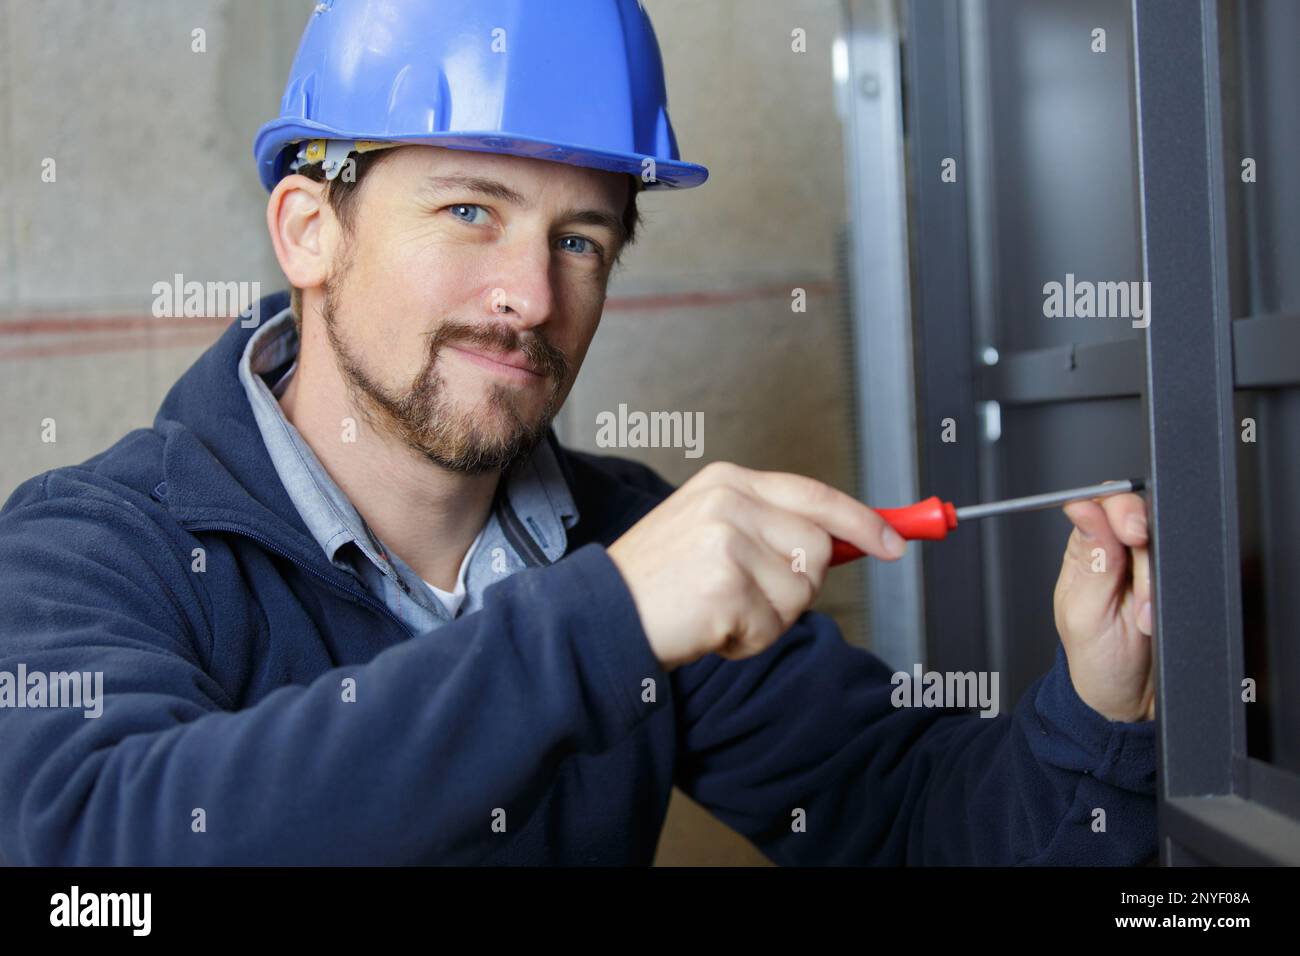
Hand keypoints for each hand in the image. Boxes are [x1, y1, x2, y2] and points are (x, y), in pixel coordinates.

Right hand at [606, 461, 906, 670]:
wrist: (600, 616)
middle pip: (817, 550)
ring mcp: (726, 542)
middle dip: (795, 587)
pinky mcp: (724, 586)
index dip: (862, 521)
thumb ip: (770, 526)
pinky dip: (746, 641)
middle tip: (744, 596)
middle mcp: (729, 502)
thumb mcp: (709, 530)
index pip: (816, 495)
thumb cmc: (658, 582)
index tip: (895, 542)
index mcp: (728, 481)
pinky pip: (772, 627)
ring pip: (800, 593)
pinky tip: (708, 628)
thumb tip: (847, 541)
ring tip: (718, 610)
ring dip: (768, 618)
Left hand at [1054, 484, 1154, 721]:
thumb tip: (1081, 509)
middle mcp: (1116, 551)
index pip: (1104, 504)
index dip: (1121, 510)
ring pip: (1167, 548)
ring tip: (1141, 618)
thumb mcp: (1083, 611)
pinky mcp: (1172, 584)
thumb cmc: (1094, 656)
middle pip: (1142, 521)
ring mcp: (1147, 568)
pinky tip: (1154, 620)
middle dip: (1144, 560)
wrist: (1126, 696)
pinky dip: (1172, 598)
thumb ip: (1089, 559)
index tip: (1131, 532)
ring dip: (1156, 586)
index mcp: (1085, 549)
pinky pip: (1186, 573)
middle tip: (1139, 593)